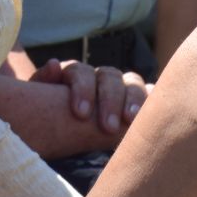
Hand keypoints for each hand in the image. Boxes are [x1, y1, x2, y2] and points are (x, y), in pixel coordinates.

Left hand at [29, 57, 148, 138]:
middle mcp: (100, 78)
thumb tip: (54, 64)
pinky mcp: (138, 102)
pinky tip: (158, 111)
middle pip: (109, 77)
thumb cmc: (48, 119)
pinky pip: (151, 95)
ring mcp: (121, 88)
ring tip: (131, 121)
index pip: (80, 72)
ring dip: (134, 100)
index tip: (80, 114)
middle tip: (107, 126)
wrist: (62, 132)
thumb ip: (42, 83)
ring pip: (132, 83)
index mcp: (75, 75)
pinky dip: (154, 99)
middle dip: (109, 100)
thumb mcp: (38, 103)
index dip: (82, 89)